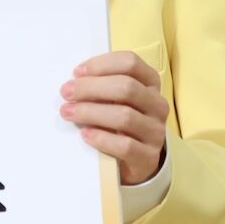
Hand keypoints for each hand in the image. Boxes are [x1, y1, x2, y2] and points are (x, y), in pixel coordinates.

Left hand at [59, 51, 168, 184]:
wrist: (136, 160)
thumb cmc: (120, 123)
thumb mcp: (117, 99)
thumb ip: (102, 86)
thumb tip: (74, 82)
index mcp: (150, 83)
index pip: (130, 63)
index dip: (101, 65)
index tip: (77, 73)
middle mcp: (157, 105)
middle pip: (126, 87)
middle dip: (91, 87)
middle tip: (67, 92)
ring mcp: (156, 131)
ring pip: (124, 116)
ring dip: (90, 112)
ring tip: (68, 112)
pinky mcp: (148, 156)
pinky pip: (125, 145)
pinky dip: (101, 138)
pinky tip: (85, 134)